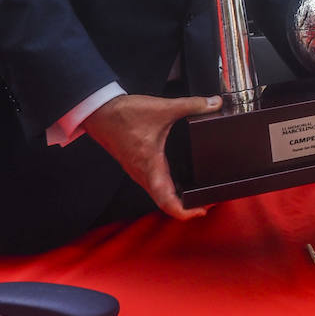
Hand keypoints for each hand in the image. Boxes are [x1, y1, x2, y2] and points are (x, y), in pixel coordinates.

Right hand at [84, 93, 221, 220]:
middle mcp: (143, 173)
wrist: (100, 111)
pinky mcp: (136, 165)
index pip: (166, 201)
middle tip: (206, 202)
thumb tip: (215, 103)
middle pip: (164, 202)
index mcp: (150, 165)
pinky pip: (153, 184)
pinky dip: (167, 188)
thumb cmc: (123, 115)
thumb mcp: (163, 108)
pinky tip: (179, 179)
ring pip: (158, 194)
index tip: (201, 211)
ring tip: (196, 194)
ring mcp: (138, 171)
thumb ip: (192, 105)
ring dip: (175, 199)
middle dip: (186, 207)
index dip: (184, 212)